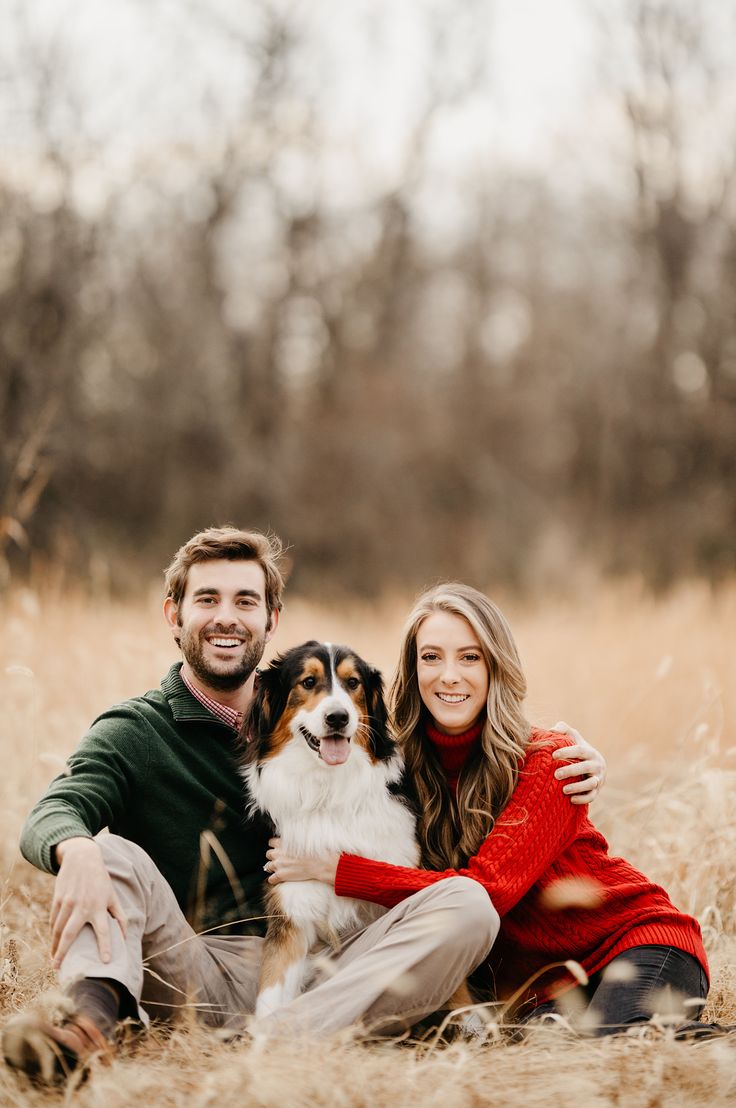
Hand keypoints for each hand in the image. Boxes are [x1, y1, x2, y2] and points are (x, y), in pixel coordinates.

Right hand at [50, 837, 127, 969]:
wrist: (82, 858)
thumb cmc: (100, 880)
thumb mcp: (112, 895)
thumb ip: (119, 916)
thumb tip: (124, 937)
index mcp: (99, 906)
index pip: (103, 931)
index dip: (105, 946)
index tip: (105, 962)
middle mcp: (83, 906)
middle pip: (70, 934)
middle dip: (62, 953)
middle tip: (58, 968)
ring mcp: (68, 902)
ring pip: (58, 929)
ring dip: (54, 945)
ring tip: (54, 959)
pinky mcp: (58, 898)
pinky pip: (53, 919)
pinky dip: (52, 932)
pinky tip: (53, 941)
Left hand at [264, 837, 338, 886]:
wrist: (318, 862)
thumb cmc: (313, 850)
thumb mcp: (303, 840)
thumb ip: (294, 840)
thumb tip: (295, 839)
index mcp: (282, 843)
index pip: (271, 842)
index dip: (275, 846)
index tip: (279, 848)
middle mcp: (278, 853)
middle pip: (268, 854)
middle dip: (273, 857)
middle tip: (279, 859)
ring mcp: (279, 865)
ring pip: (268, 866)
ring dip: (272, 868)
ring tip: (278, 869)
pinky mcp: (281, 875)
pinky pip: (271, 879)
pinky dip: (273, 880)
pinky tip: (277, 880)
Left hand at [551, 722, 606, 805]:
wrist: (595, 767)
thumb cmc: (578, 750)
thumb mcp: (573, 737)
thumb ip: (563, 729)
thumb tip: (552, 729)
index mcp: (589, 752)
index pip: (579, 750)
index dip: (567, 752)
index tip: (553, 755)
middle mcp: (596, 765)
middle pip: (585, 767)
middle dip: (570, 771)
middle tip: (555, 774)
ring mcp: (598, 778)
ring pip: (591, 784)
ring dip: (578, 787)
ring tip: (564, 790)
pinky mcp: (597, 791)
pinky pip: (592, 796)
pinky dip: (583, 799)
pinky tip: (571, 800)